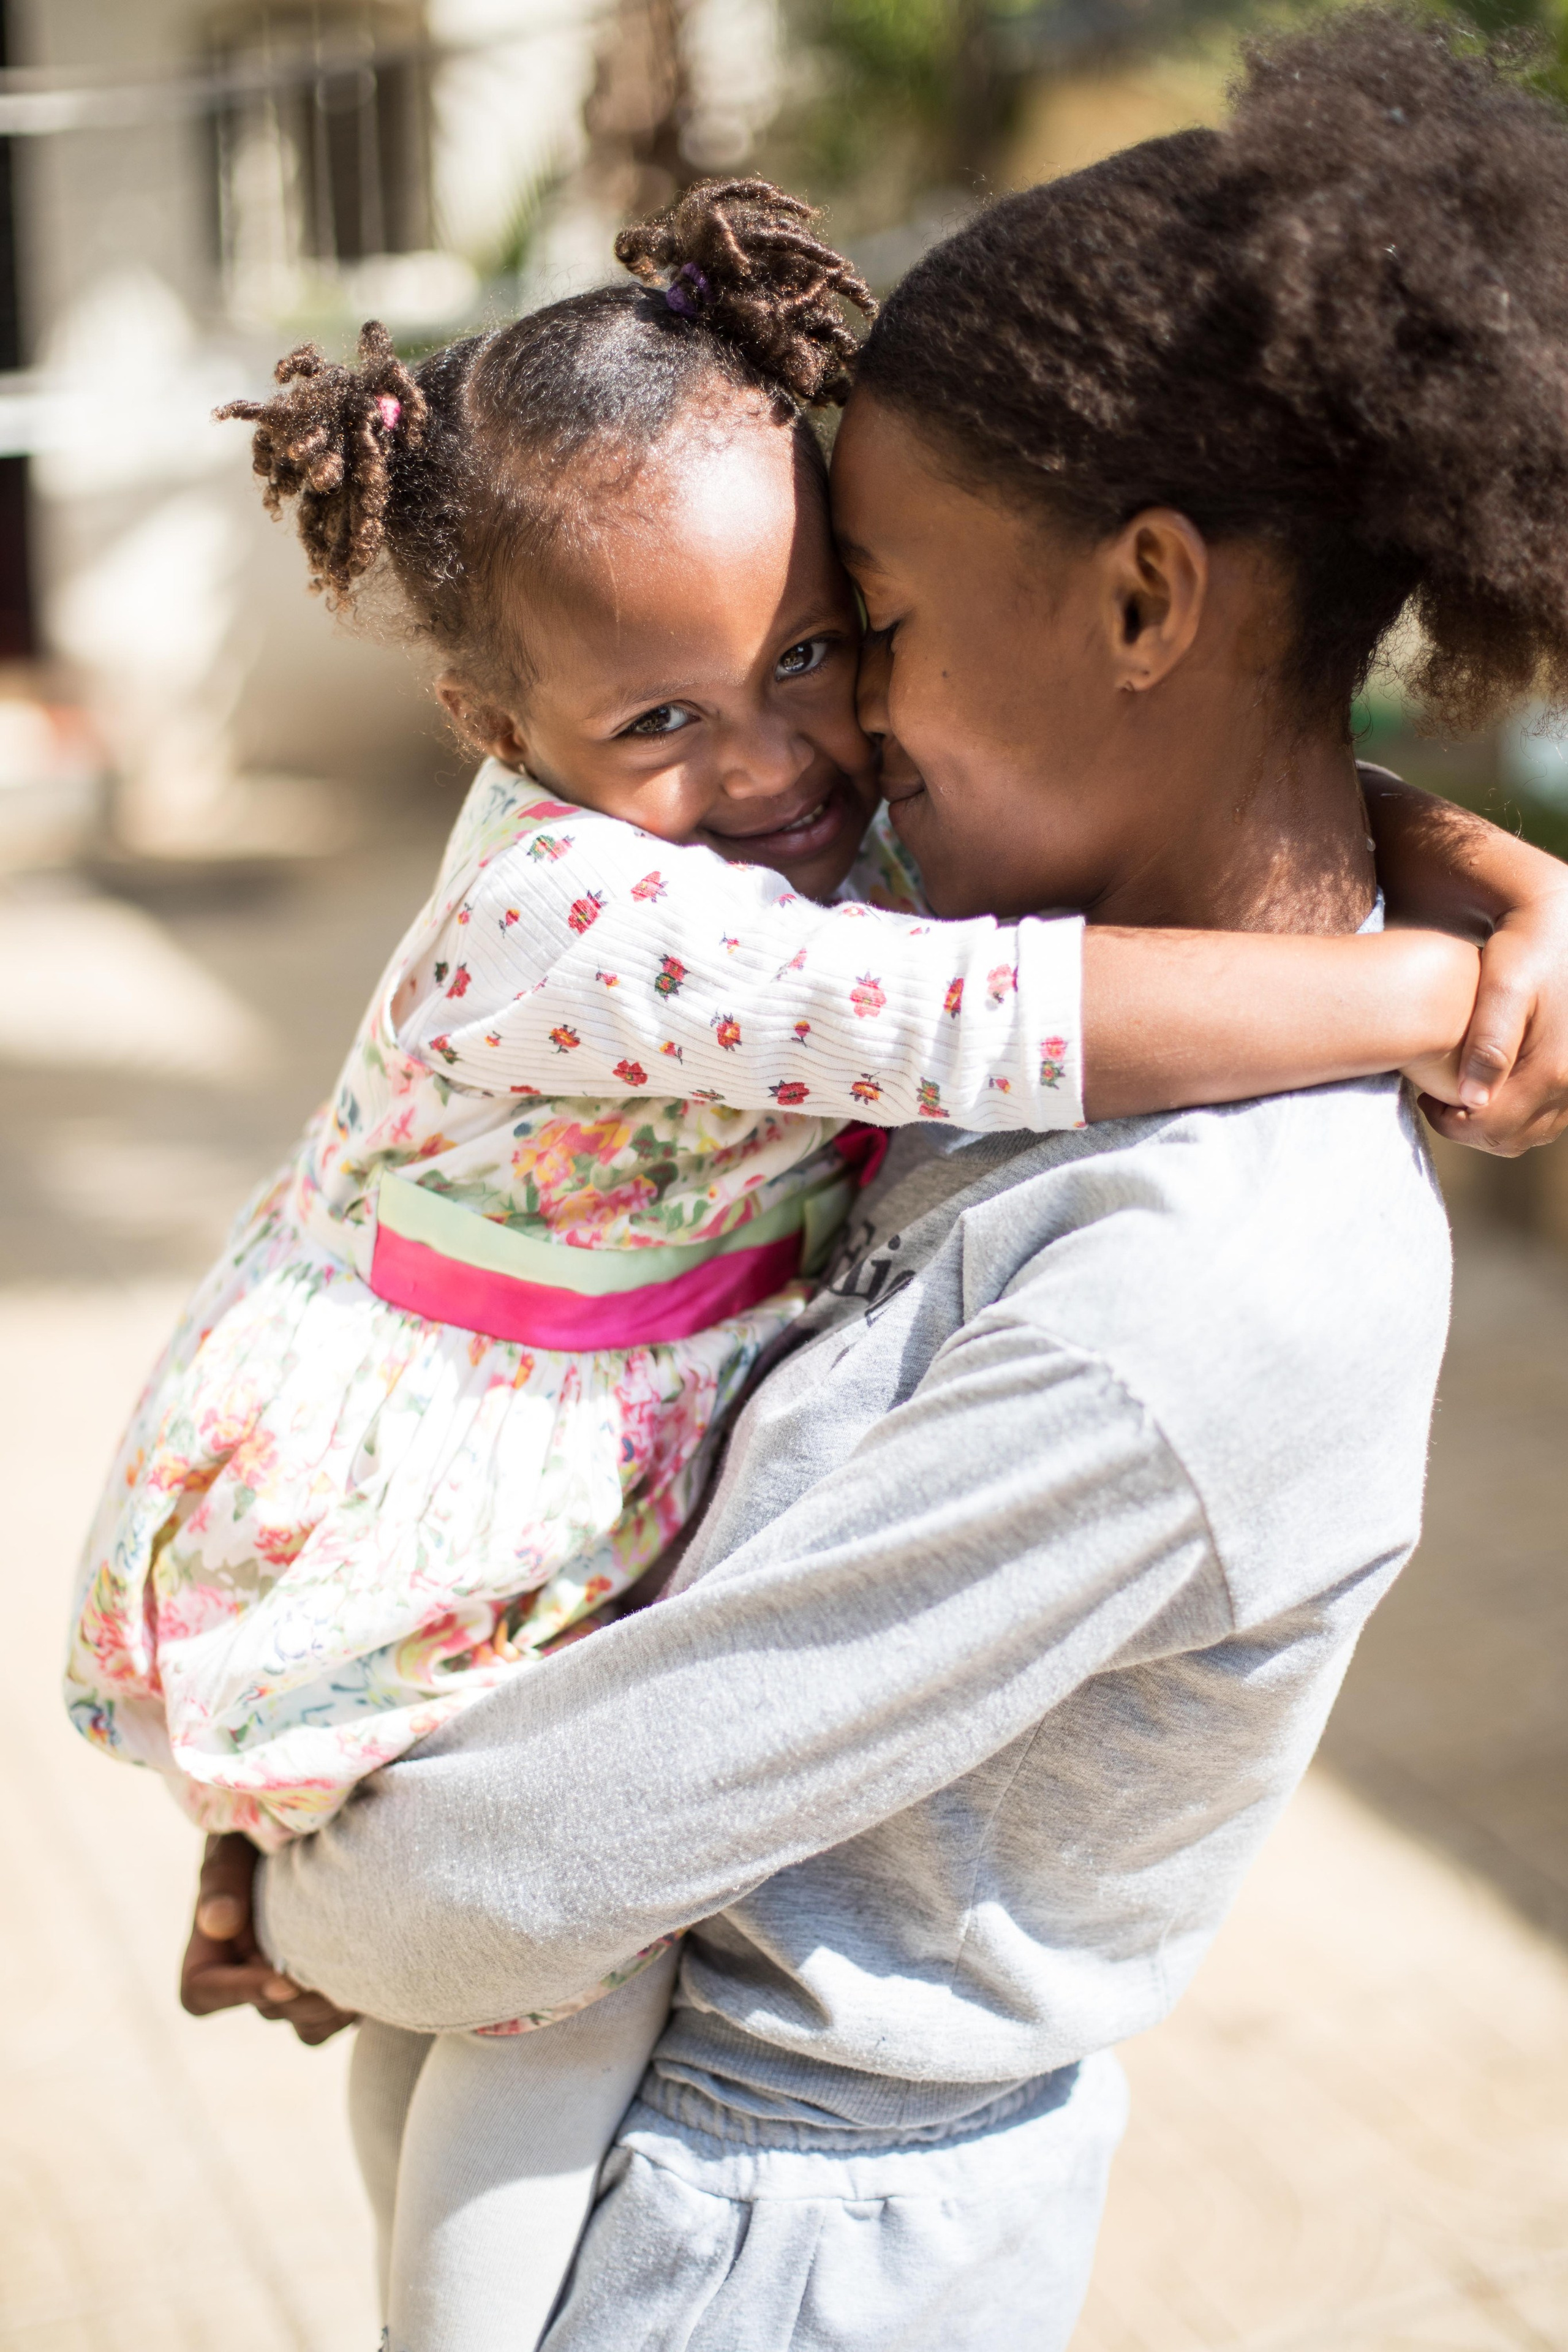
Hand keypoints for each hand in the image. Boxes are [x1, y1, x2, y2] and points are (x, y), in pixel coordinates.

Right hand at [181, 1832, 357, 2044]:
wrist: (317, 1819)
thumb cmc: (263, 1824)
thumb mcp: (235, 1839)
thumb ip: (223, 1875)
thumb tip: (220, 1923)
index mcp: (212, 1944)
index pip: (201, 1992)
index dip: (239, 1993)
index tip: (282, 1978)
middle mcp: (247, 1971)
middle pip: (266, 2009)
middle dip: (301, 1998)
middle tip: (340, 1974)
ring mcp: (289, 1980)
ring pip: (305, 2025)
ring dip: (331, 2009)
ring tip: (363, 1978)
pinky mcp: (327, 1980)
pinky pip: (336, 2018)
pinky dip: (354, 2006)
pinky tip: (379, 1977)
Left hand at [1419, 884, 1567, 1154]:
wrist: (1560, 926)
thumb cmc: (1525, 949)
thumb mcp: (1503, 989)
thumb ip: (1488, 1045)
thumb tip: (1470, 1100)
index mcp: (1552, 1070)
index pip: (1493, 1129)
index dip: (1450, 1125)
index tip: (1425, 1100)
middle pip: (1511, 1138)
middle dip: (1468, 1129)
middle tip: (1437, 1101)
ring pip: (1531, 1133)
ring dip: (1493, 1125)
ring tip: (1460, 1094)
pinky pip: (1545, 1116)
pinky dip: (1516, 1114)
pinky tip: (1490, 1087)